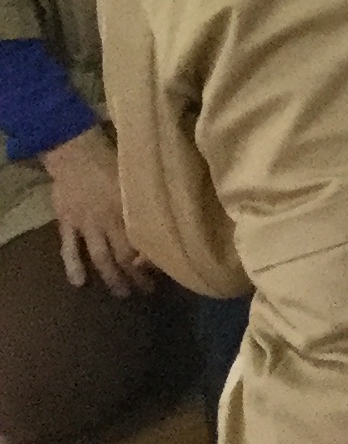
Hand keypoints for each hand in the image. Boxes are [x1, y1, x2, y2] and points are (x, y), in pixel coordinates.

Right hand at [40, 130, 156, 298]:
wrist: (76, 150)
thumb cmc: (114, 156)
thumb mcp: (143, 171)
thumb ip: (158, 189)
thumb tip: (185, 202)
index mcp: (130, 208)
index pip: (146, 238)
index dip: (156, 256)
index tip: (170, 267)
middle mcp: (109, 221)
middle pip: (124, 254)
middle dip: (137, 275)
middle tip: (148, 291)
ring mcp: (86, 224)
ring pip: (100, 257)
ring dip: (111, 277)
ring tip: (121, 293)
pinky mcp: (67, 223)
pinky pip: (69, 249)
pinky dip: (73, 266)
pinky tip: (78, 283)